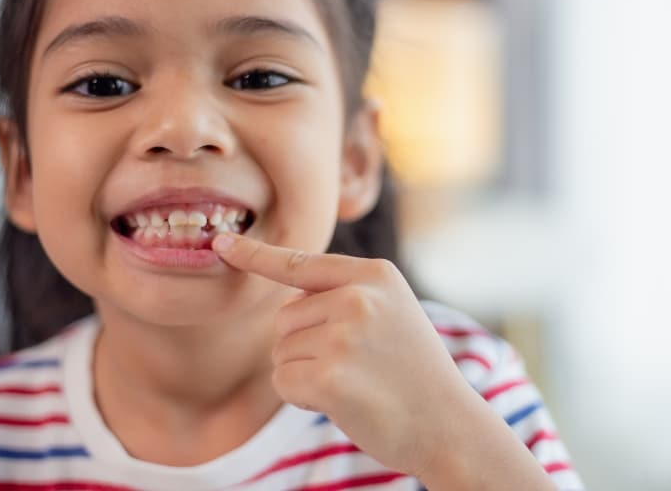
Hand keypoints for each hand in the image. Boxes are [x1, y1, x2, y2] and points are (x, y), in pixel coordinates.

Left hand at [212, 233, 478, 476]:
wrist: (449, 425)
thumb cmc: (414, 371)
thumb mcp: (392, 311)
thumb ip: (345, 295)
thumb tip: (286, 304)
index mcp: (374, 275)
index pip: (301, 262)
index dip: (256, 255)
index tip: (221, 244)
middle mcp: (357, 298)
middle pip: (284, 317)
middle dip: (305, 344)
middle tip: (355, 364)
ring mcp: (343, 337)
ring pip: (281, 351)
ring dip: (306, 372)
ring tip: (355, 380)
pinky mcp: (329, 377)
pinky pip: (283, 380)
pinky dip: (302, 396)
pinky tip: (343, 400)